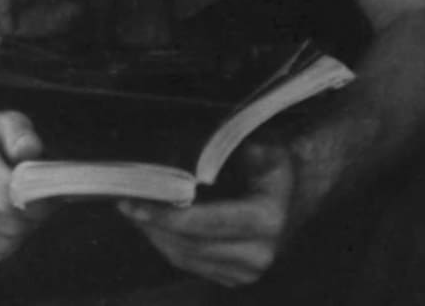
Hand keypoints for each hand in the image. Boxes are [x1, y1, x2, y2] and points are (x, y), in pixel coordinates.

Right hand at [0, 110, 51, 264]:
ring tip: (18, 213)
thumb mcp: (3, 123)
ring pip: (2, 244)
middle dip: (30, 218)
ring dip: (19, 233)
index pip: (7, 193)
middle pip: (8, 223)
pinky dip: (3, 244)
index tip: (45, 198)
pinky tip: (1, 223)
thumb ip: (21, 134)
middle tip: (36, 207)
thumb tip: (29, 152)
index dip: (34, 201)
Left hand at [118, 143, 300, 287]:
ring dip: (155, 235)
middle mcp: (259, 254)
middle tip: (124, 202)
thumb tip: (175, 161)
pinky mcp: (237, 277)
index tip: (133, 203)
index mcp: (265, 219)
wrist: (300, 190)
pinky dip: (169, 244)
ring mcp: (249, 271)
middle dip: (152, 224)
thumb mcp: (257, 146)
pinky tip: (155, 223)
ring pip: (185, 258)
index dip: (164, 215)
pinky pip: (192, 264)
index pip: (202, 223)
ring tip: (133, 210)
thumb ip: (219, 153)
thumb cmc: (274, 162)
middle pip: (188, 245)